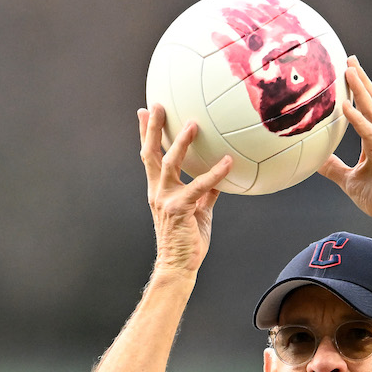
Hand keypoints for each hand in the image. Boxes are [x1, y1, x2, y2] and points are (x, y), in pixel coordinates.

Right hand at [140, 104, 233, 274]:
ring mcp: (166, 200)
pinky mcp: (180, 209)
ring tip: (192, 124)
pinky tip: (227, 162)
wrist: (179, 266)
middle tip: (157, 105)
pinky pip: (199, 187)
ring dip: (180, 142)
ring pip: (170, 164)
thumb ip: (206, 192)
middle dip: (152, 128)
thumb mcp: (199, 211)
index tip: (144, 112)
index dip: (146, 134)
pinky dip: (213, 174)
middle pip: (151, 154)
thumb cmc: (188, 240)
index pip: (150, 157)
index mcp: (159, 190)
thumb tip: (219, 178)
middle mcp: (158, 192)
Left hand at [319, 59, 371, 229]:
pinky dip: (356, 118)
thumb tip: (316, 160)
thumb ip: (334, 168)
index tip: (350, 71)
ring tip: (349, 70)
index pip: (369, 109)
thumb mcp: (349, 181)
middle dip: (361, 79)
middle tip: (350, 58)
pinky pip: (368, 132)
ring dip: (361, 89)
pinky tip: (345, 106)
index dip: (360, 90)